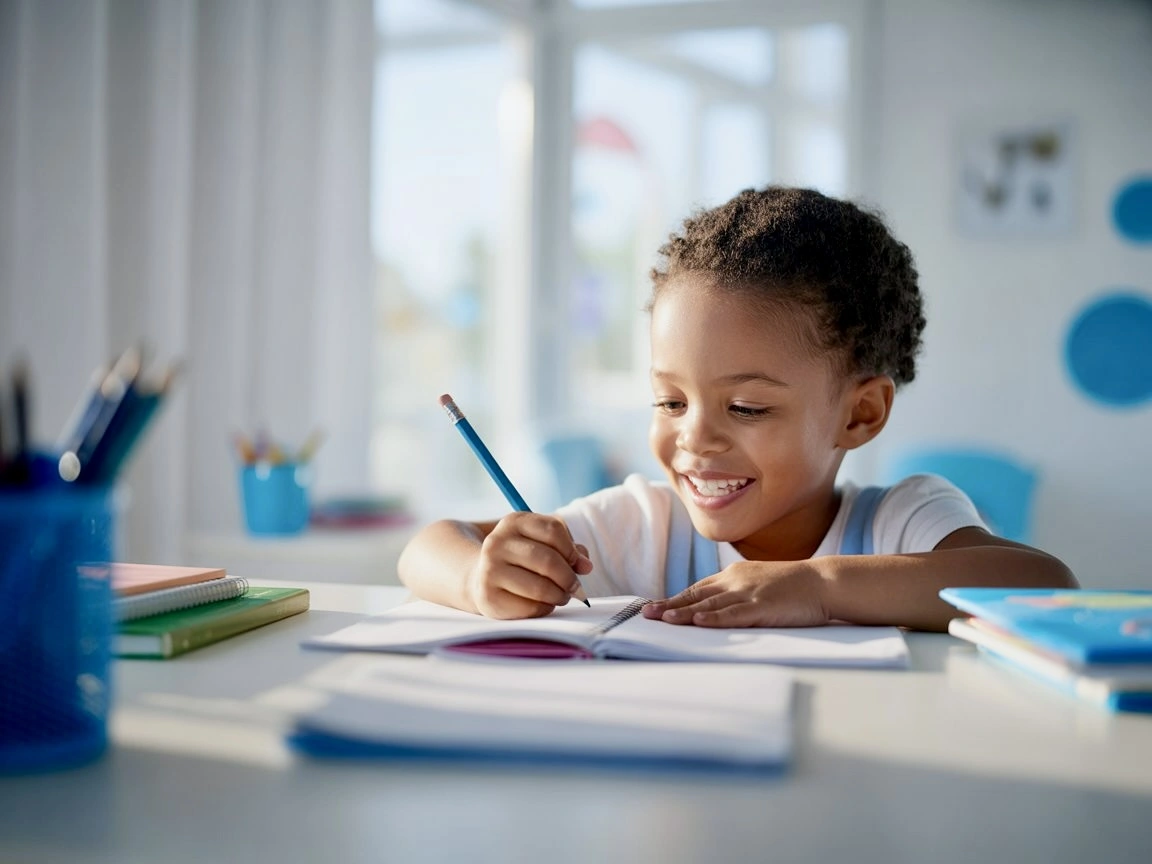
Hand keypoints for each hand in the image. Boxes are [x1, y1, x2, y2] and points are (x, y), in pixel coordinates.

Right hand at [467, 512, 592, 618]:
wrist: (481, 577)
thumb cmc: (522, 559)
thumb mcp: (542, 543)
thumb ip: (569, 549)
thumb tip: (586, 565)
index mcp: (513, 522)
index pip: (553, 531)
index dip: (572, 550)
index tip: (578, 563)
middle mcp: (497, 542)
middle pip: (548, 561)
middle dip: (569, 578)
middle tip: (575, 587)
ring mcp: (490, 570)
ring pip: (541, 588)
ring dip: (560, 596)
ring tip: (561, 596)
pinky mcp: (489, 597)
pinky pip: (530, 607)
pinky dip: (545, 608)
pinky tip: (543, 603)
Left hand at [642, 560, 828, 627]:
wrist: (823, 580)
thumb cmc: (794, 585)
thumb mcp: (759, 582)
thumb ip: (737, 591)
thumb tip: (716, 606)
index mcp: (734, 575)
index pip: (698, 588)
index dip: (676, 598)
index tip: (655, 607)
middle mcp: (736, 582)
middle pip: (696, 595)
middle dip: (669, 605)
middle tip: (645, 614)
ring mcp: (748, 594)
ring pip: (709, 605)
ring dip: (683, 612)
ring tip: (661, 618)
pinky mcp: (763, 607)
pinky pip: (734, 614)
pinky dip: (714, 619)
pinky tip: (698, 622)